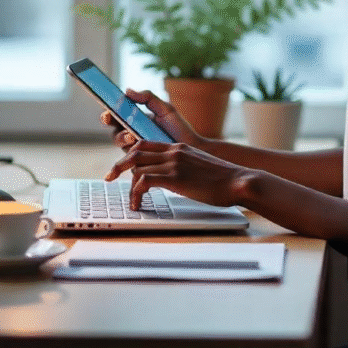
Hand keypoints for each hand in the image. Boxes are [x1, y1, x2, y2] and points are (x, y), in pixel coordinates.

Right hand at [99, 88, 201, 150]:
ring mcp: (135, 146)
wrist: (191, 147)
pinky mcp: (139, 159)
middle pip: (114, 128)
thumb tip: (127, 90)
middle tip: (109, 119)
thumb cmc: (179, 128)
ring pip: (118, 141)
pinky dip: (129, 151)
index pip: (117, 115)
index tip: (106, 111)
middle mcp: (132, 132)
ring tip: (131, 136)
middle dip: (110, 123)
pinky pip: (128, 156)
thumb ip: (148, 98)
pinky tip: (137, 147)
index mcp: (136, 119)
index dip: (108, 112)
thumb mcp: (165, 109)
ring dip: (121, 137)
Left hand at [104, 140, 249, 208]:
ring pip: (137, 167)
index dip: (131, 154)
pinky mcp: (175, 177)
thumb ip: (185, 166)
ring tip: (130, 200)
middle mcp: (174, 151)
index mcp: (180, 147)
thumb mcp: (200, 166)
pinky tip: (138, 204)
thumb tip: (174, 178)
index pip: (147, 143)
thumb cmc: (223, 179)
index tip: (123, 166)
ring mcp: (174, 163)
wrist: (238, 181)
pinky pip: (144, 182)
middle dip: (119, 165)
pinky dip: (136, 194)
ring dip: (129, 185)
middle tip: (109, 176)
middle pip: (136, 151)